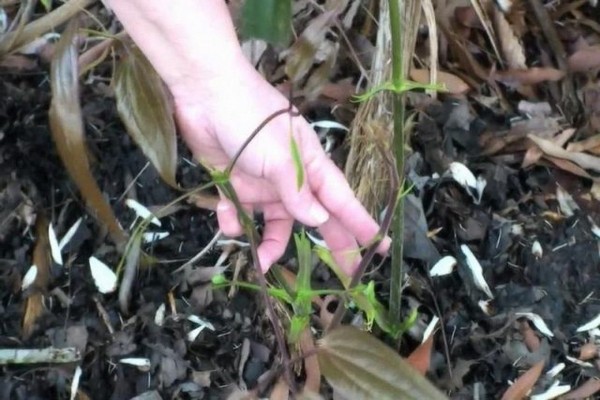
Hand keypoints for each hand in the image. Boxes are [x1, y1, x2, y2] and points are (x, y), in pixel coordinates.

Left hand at [171, 55, 389, 273]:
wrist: (204, 94)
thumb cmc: (251, 118)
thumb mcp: (280, 157)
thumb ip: (297, 193)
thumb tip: (318, 221)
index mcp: (311, 167)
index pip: (342, 201)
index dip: (362, 224)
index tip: (381, 247)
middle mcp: (292, 179)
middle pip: (317, 219)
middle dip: (331, 246)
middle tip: (347, 276)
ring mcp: (264, 184)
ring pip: (275, 224)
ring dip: (269, 243)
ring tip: (260, 261)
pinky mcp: (235, 185)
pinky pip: (240, 213)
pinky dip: (233, 221)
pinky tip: (226, 217)